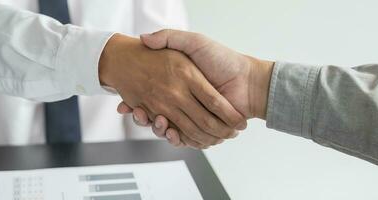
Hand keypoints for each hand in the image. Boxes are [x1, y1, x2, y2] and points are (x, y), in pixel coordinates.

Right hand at [100, 33, 246, 147]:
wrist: (248, 80)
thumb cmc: (223, 59)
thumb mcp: (194, 42)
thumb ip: (170, 37)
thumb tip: (144, 39)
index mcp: (180, 85)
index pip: (151, 96)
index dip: (137, 103)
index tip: (129, 103)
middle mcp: (184, 102)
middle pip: (156, 116)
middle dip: (145, 119)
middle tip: (139, 113)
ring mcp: (193, 117)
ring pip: (168, 130)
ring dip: (159, 130)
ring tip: (158, 122)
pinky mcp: (203, 129)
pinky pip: (186, 139)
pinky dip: (177, 139)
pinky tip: (172, 132)